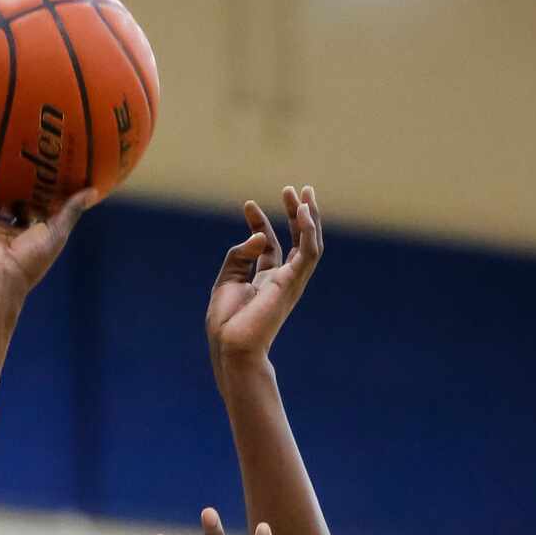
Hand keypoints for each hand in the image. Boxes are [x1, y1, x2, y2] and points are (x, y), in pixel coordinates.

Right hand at [0, 177, 94, 302]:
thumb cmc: (30, 260)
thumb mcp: (56, 233)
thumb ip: (71, 211)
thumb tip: (93, 190)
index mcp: (28, 231)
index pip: (36, 207)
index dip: (41, 190)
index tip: (47, 169)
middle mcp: (6, 227)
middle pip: (10, 200)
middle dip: (13, 183)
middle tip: (17, 156)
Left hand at [206, 187, 322, 373]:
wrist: (232, 345)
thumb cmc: (227, 321)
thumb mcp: (227, 279)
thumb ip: (240, 254)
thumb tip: (259, 235)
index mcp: (265, 281)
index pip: (269, 245)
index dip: (259, 222)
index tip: (247, 204)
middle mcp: (281, 280)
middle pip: (295, 241)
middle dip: (294, 214)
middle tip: (290, 189)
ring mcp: (290, 282)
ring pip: (309, 244)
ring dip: (309, 218)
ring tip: (303, 192)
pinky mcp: (293, 282)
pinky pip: (308, 252)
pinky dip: (309, 230)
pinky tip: (303, 210)